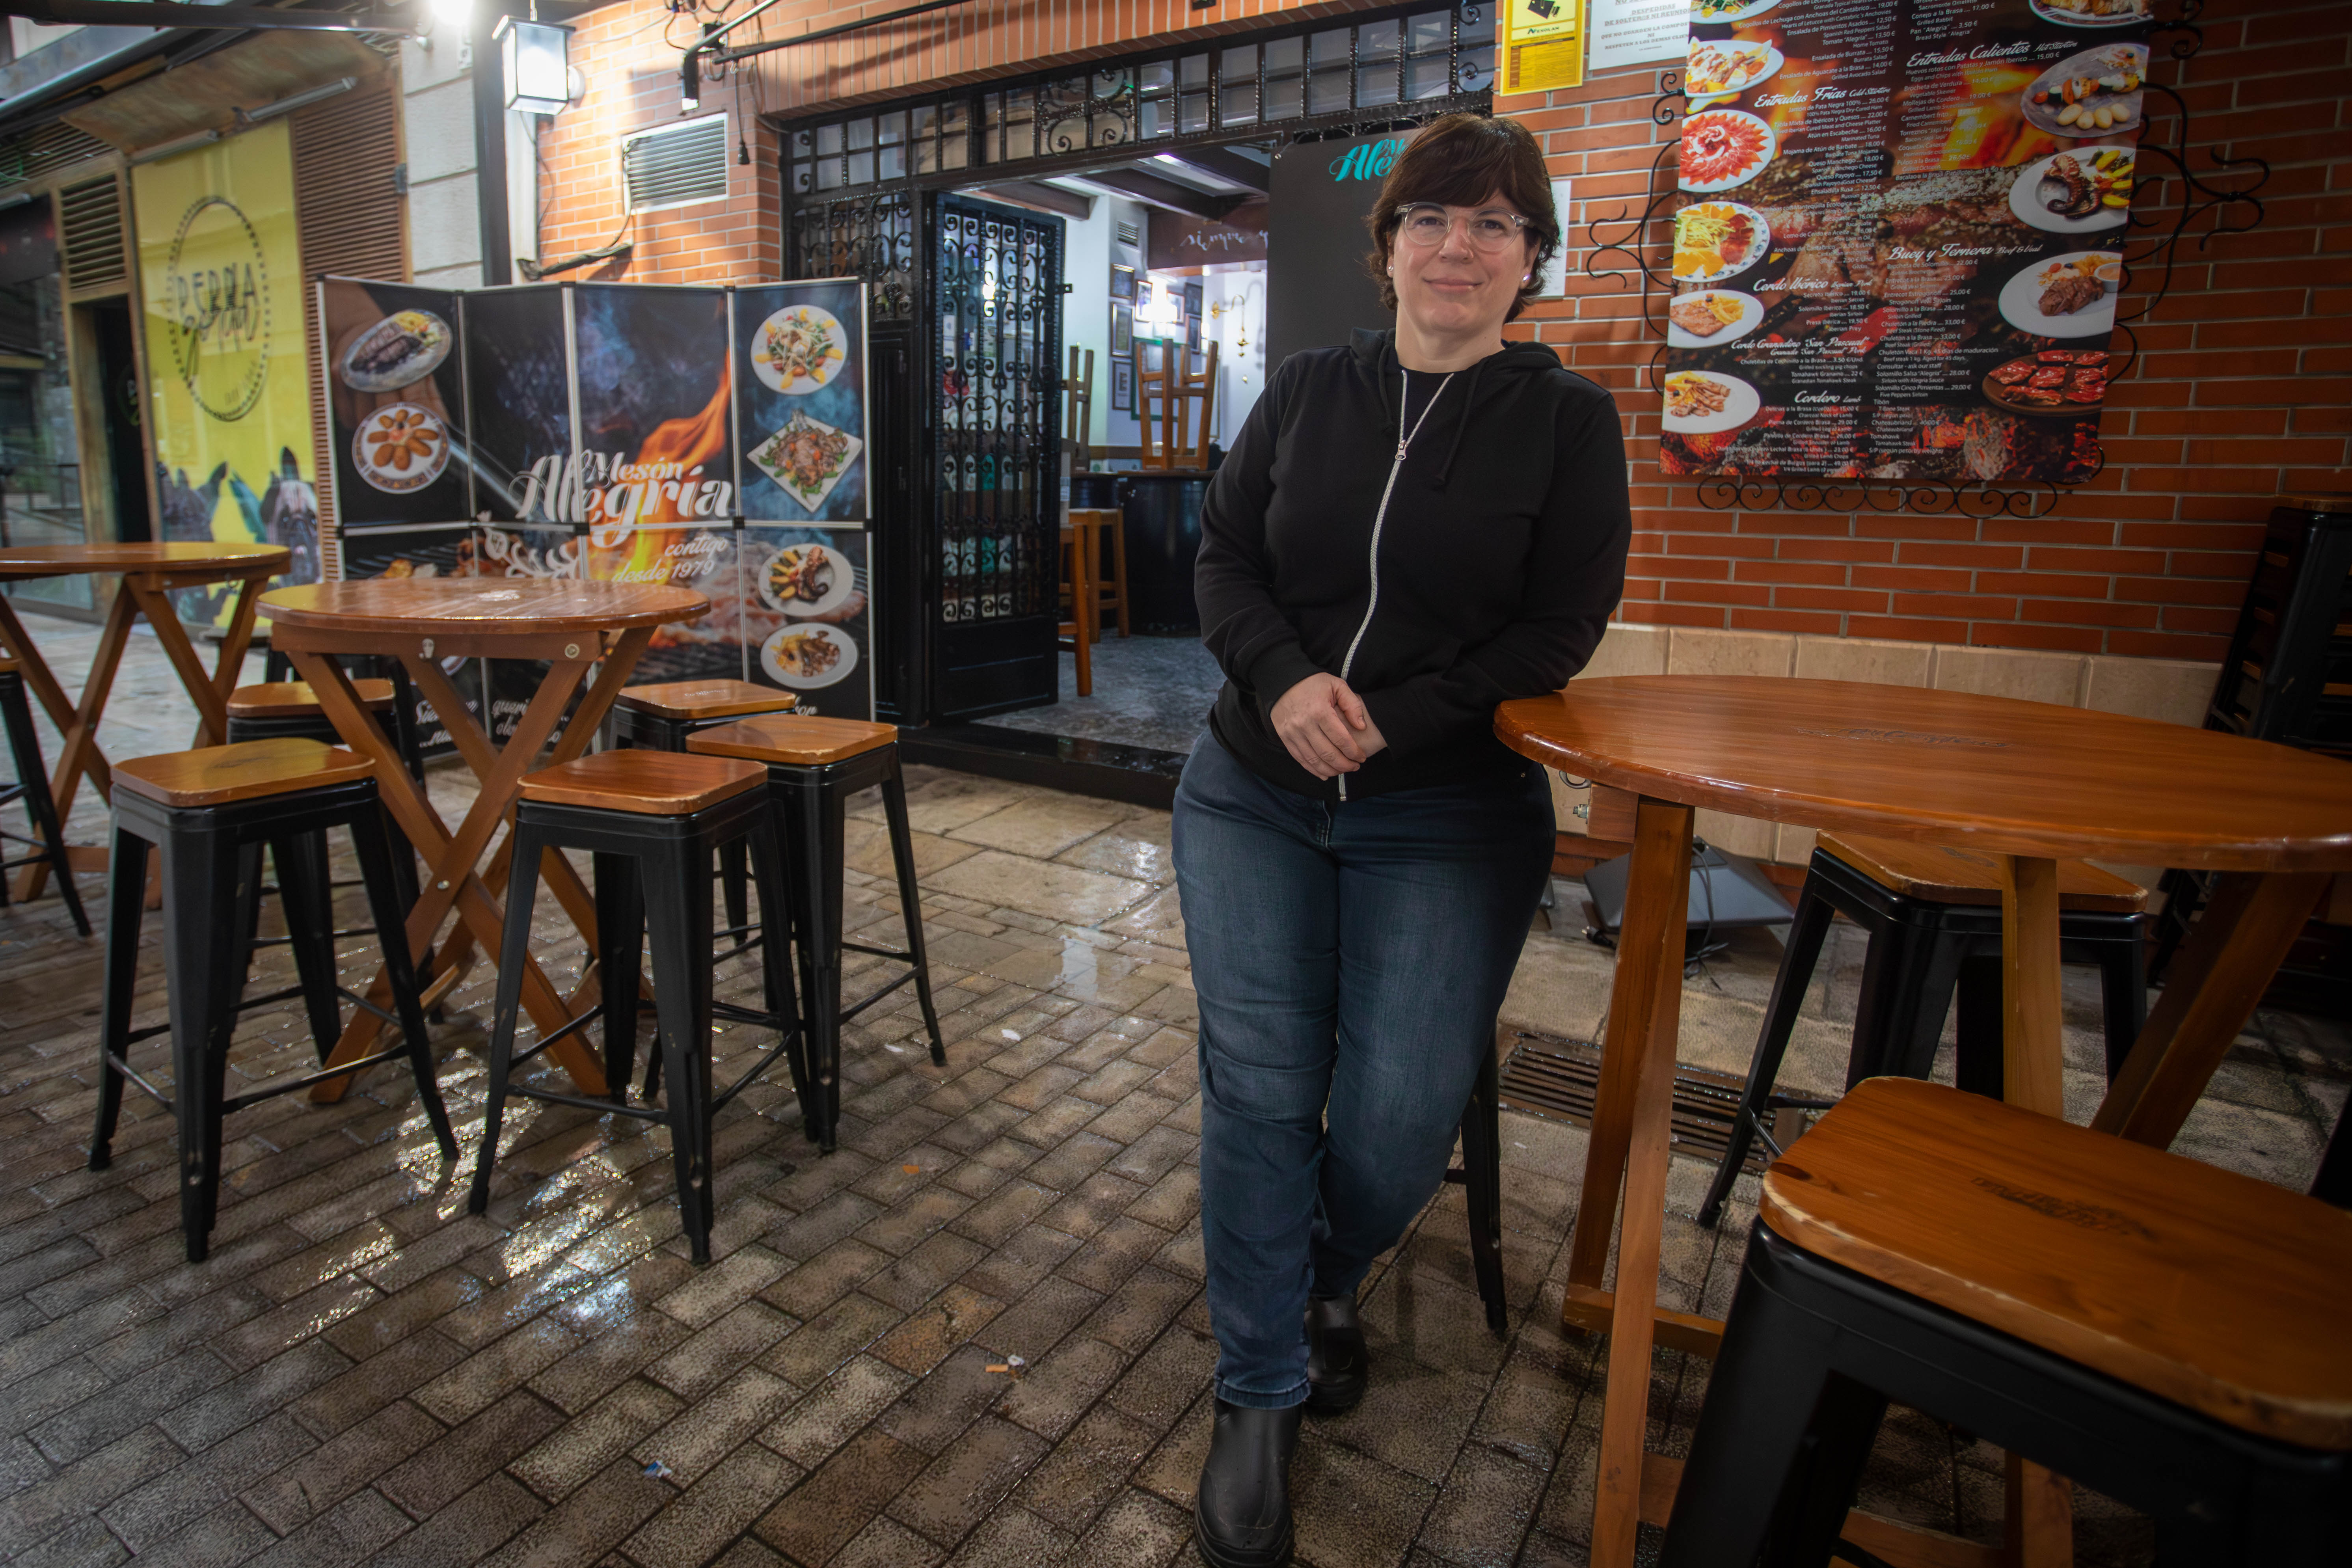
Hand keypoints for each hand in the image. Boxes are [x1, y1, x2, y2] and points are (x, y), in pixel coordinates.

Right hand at [1270, 673, 1386, 778]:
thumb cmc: (1313, 683)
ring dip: (1331, 770)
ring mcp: (1293, 733)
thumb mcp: (1337, 685)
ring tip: (1343, 771)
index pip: (1341, 740)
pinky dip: (1313, 770)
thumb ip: (1352, 704)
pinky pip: (1300, 759)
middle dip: (1345, 765)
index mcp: (1320, 711)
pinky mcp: (1285, 738)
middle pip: (1328, 754)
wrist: (1282, 682)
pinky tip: (1325, 774)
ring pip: (1314, 760)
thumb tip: (1361, 726)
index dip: (1354, 752)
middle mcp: (1305, 725)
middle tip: (1355, 766)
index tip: (1362, 757)